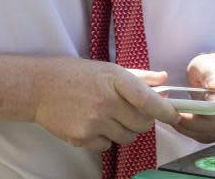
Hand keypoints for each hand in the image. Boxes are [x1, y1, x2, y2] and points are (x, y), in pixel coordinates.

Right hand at [31, 58, 179, 151]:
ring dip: (126, 131)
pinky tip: (95, 124)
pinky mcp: (82, 138)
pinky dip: (107, 139)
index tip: (175, 115)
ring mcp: (93, 122)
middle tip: (134, 113)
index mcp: (114, 79)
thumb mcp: (108, 68)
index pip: (147, 100)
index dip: (165, 111)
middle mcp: (105, 101)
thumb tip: (163, 80)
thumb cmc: (76, 75)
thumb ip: (139, 76)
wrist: (39, 88)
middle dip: (144, 121)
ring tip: (111, 117)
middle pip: (141, 124)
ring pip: (127, 137)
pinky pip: (107, 146)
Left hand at [172, 52, 214, 143]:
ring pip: (214, 134)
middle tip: (172, 115)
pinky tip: (182, 122)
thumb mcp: (208, 61)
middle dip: (193, 124)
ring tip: (174, 117)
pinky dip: (194, 132)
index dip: (208, 112)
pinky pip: (211, 136)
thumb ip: (209, 72)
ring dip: (191, 129)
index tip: (186, 109)